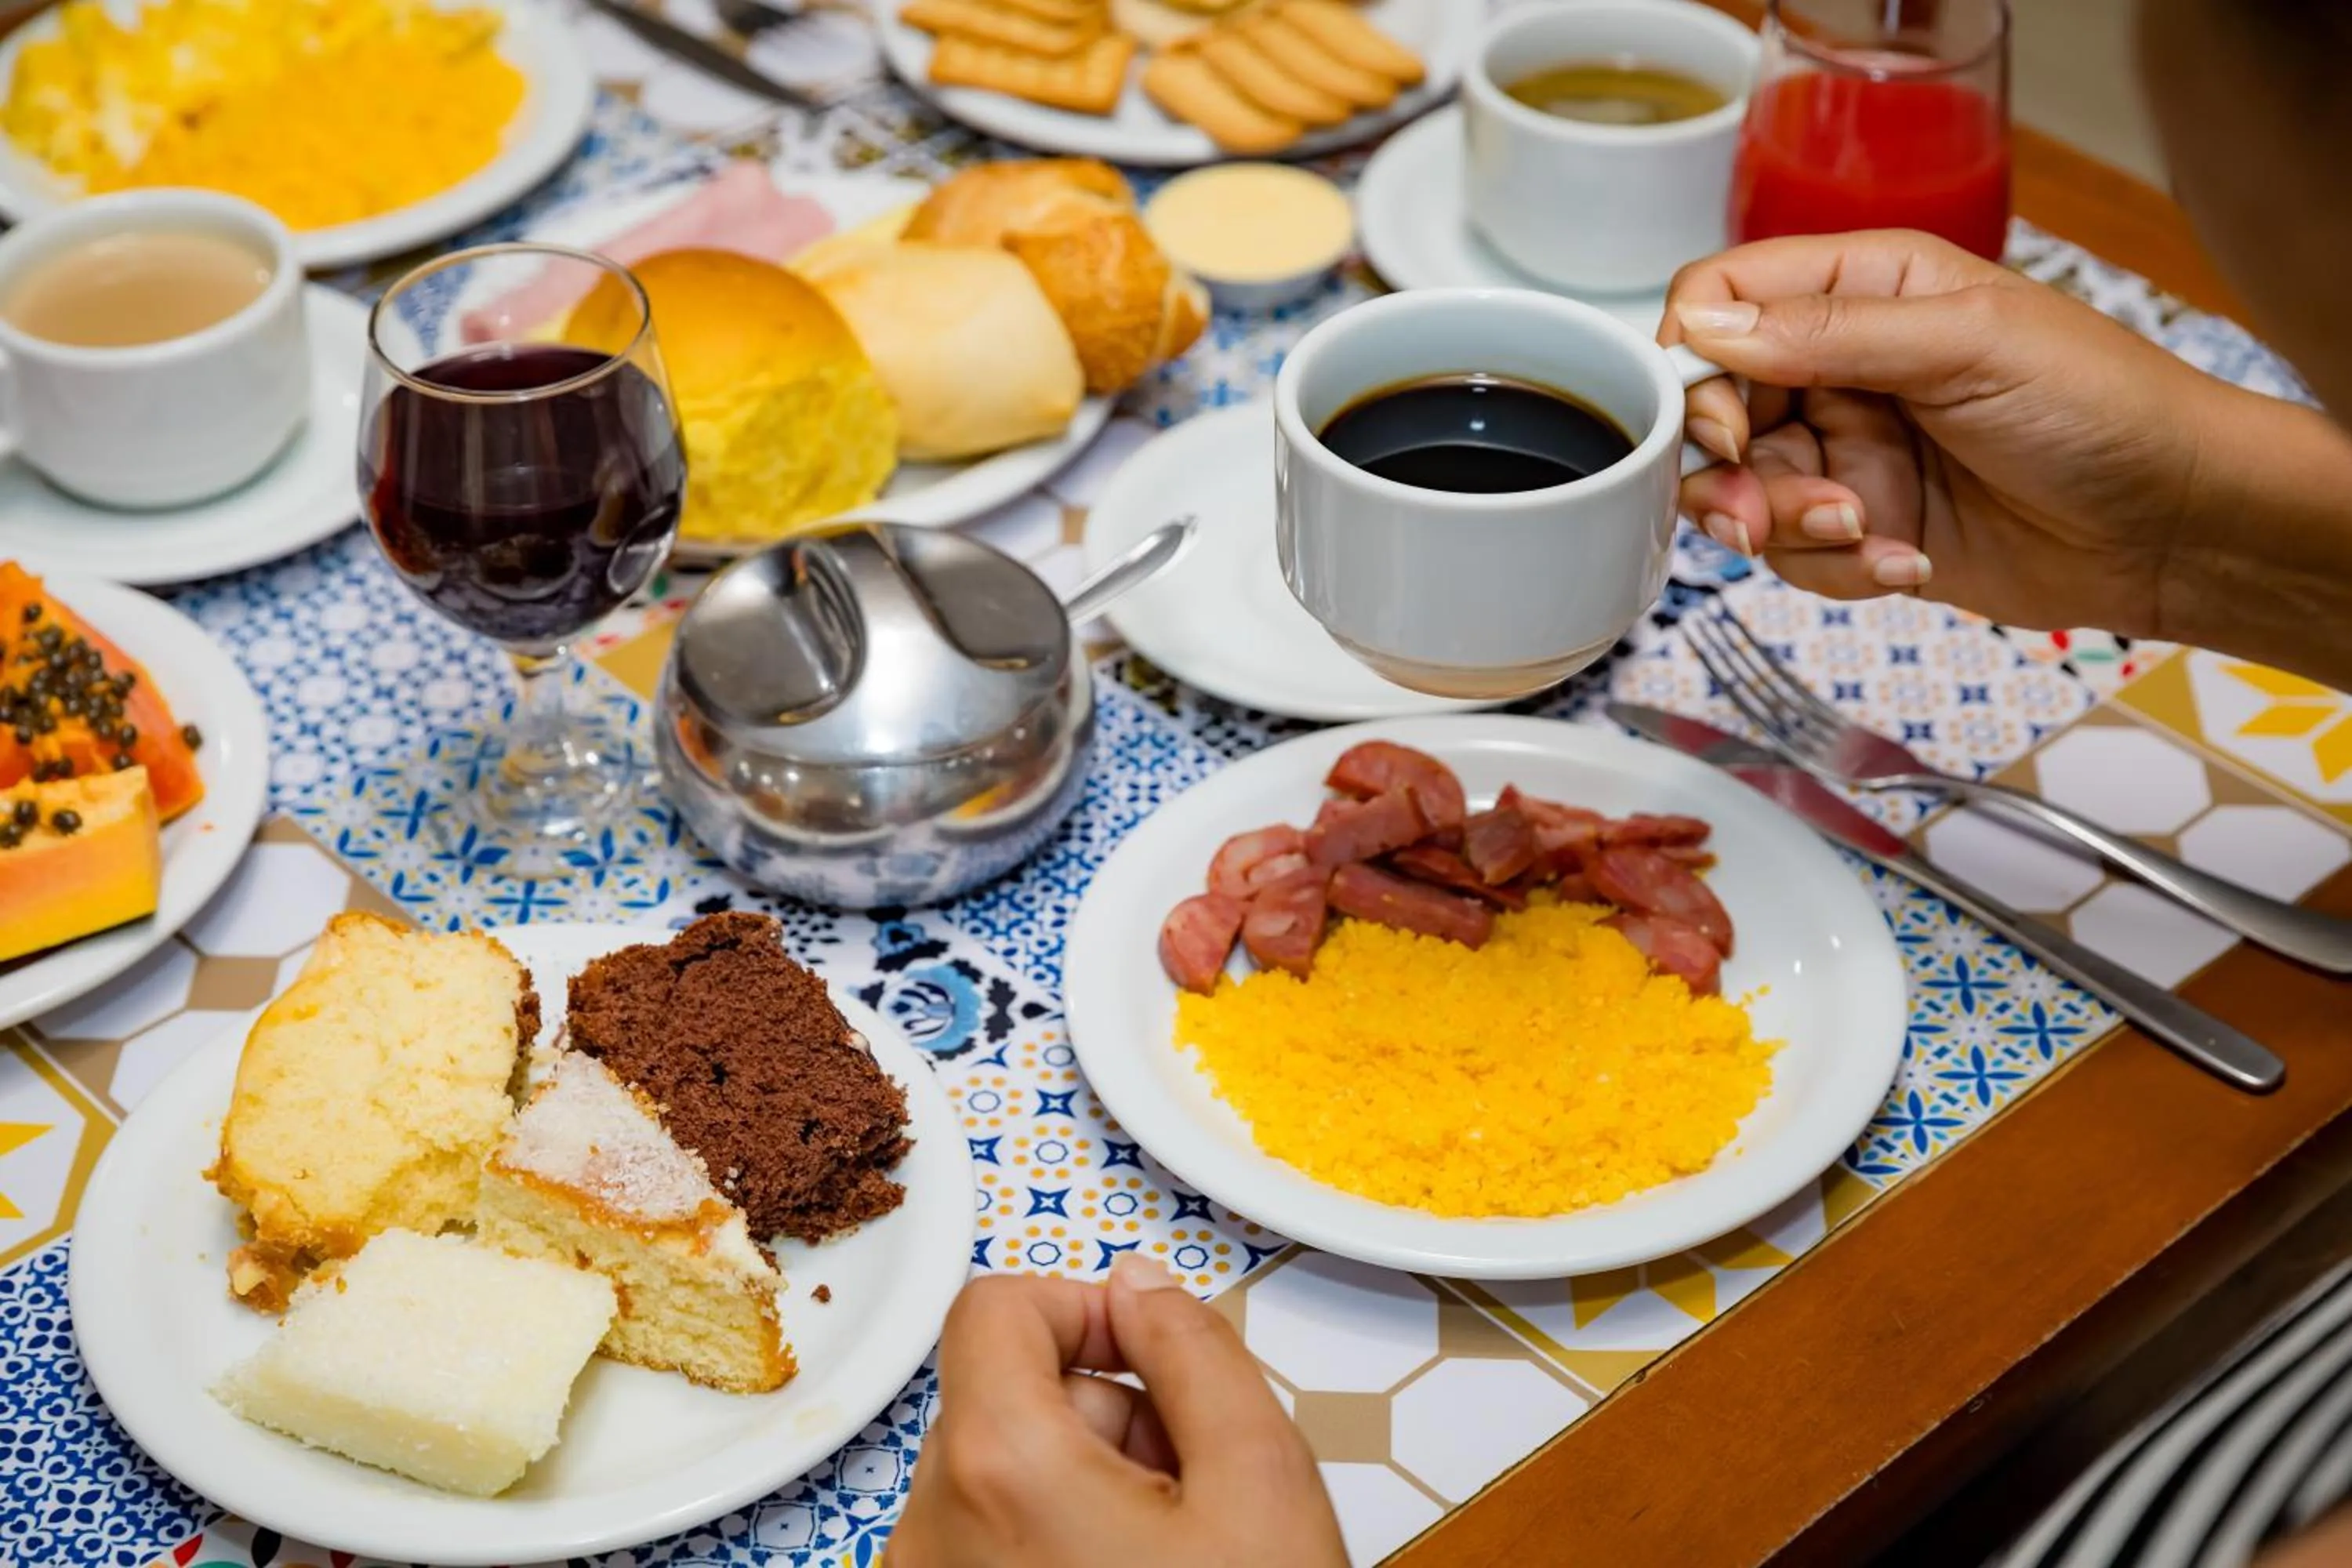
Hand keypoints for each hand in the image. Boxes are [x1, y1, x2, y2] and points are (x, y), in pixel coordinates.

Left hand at [887, 1257, 1346, 1567]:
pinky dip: (1060, 1539)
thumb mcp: (1264, 1487)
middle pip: (1007, 1394)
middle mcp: (931, 1531)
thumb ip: (1198, 1352)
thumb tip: (1141, 1285)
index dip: (1089, 1310)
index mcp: (996, 1470)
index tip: (1158, 1355)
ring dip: (1094, 1482)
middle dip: (1113, 1411)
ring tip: (1179, 1547)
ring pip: (1005, 1473)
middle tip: (1201, 1485)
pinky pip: (990, 1538)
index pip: (995, 1305)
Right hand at [1661, 229, 2295, 633]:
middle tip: (1757, 508)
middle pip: (1713, 409)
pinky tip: (1907, 561)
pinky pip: (1795, 556)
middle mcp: (1841, 365)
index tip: (1716, 417)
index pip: (1725, 298)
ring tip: (1861, 530)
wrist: (2174, 527)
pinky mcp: (1864, 528)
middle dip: (1727, 468)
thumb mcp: (1966, 343)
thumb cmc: (2101, 406)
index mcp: (1864, 287)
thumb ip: (1830, 331)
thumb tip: (1705, 327)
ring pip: (1741, 493)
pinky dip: (1836, 568)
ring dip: (1784, 526)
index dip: (1694, 355)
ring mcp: (1848, 452)